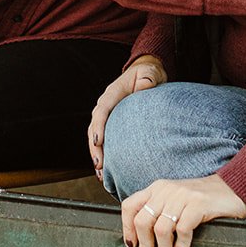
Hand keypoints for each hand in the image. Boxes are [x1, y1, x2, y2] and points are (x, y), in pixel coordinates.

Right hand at [87, 57, 165, 179]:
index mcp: (113, 93)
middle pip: (94, 127)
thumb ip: (147, 77)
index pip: (102, 110)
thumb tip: (145, 84)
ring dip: (96, 154)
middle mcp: (105, 104)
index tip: (99, 141)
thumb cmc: (148, 73)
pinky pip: (103, 140)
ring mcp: (107, 115)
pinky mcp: (111, 123)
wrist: (146, 74)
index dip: (99, 126)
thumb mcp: (150, 72)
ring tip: (101, 173)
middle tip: (100, 165)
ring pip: (95, 136)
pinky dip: (103, 154)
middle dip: (95, 147)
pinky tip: (106, 170)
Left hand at [121, 174, 245, 246]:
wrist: (232, 188)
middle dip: (144, 246)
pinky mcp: (198, 204)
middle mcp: (166, 189)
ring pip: (160, 229)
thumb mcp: (175, 201)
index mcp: (157, 188)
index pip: (130, 206)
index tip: (132, 246)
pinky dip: (180, 245)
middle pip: (142, 220)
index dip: (127, 228)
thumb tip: (142, 243)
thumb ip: (160, 213)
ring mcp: (182, 196)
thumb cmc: (202, 201)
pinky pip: (182, 230)